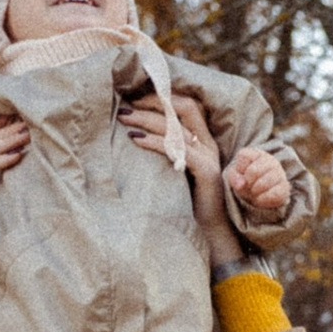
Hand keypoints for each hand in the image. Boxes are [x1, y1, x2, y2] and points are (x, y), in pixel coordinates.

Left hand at [125, 95, 240, 263]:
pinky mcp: (206, 172)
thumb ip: (162, 153)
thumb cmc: (185, 204)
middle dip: (152, 102)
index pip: (186, 105)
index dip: (161, 97)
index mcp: (202, 141)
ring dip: (147, 118)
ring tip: (123, 118)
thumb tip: (130, 135)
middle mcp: (207, 144)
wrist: (207, 234)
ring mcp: (209, 157)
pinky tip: (136, 140)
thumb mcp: (171, 171)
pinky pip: (179, 149)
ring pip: (178, 126)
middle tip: (124, 106)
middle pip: (183, 108)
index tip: (133, 99)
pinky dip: (155, 141)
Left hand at [226, 144, 290, 221]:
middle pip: (253, 171)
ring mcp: (279, 173)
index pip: (243, 156)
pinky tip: (259, 199)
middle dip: (247, 182)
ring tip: (254, 192)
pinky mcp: (285, 187)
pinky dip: (263, 199)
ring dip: (255, 191)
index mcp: (257, 154)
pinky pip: (274, 194)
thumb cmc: (246, 181)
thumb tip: (241, 184)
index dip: (239, 168)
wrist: (261, 194)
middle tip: (249, 185)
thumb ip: (234, 177)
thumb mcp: (235, 176)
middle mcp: (270, 161)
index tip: (242, 173)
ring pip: (264, 183)